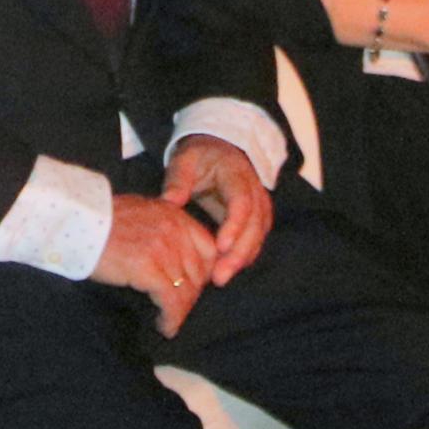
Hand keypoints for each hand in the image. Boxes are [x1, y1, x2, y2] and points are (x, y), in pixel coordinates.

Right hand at [92, 192, 225, 335]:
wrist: (75, 222)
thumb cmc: (100, 220)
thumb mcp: (141, 212)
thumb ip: (163, 227)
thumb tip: (177, 254)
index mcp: (173, 214)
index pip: (208, 248)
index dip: (204, 272)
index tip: (193, 287)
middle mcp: (173, 229)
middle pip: (198, 273)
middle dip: (191, 296)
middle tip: (178, 309)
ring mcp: (162, 248)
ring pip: (186, 290)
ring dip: (179, 312)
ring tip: (169, 322)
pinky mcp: (148, 268)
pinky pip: (171, 301)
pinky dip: (171, 318)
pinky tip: (164, 326)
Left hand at [163, 133, 270, 282]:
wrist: (218, 149)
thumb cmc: (199, 156)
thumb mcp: (184, 160)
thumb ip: (178, 180)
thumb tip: (169, 202)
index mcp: (236, 174)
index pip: (242, 203)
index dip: (234, 226)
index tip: (220, 247)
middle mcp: (254, 191)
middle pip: (254, 226)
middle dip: (239, 253)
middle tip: (219, 276)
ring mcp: (259, 205)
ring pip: (258, 236)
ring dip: (242, 259)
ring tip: (220, 278)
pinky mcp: (257, 218)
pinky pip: (255, 240)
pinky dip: (243, 256)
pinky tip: (226, 270)